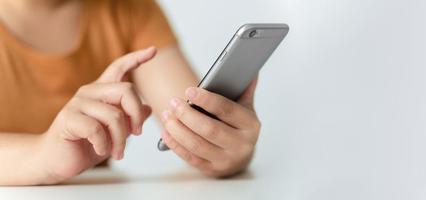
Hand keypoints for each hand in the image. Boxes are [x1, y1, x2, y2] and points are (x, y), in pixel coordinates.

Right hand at [37, 47, 155, 183]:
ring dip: (121, 139)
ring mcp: (77, 103)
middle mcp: (90, 92)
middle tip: (137, 134)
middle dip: (136, 115)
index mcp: (102, 92)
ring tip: (118, 152)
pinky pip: (97, 129)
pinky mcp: (68, 118)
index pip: (119, 67)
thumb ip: (129, 118)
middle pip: (126, 90)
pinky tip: (101, 150)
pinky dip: (104, 145)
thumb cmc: (87, 145)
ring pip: (114, 115)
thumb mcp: (115, 132)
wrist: (58, 161)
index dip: (137, 58)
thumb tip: (148, 108)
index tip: (153, 50)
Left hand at [161, 78, 260, 176]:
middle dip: (188, 115)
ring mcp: (226, 160)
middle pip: (210, 129)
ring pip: (197, 145)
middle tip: (173, 102)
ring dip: (178, 129)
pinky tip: (166, 131)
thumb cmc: (239, 126)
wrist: (240, 155)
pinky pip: (190, 157)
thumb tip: (250, 70)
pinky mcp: (212, 169)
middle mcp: (241, 145)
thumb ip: (244, 89)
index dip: (207, 100)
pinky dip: (175, 144)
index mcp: (250, 125)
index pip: (227, 110)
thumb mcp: (244, 108)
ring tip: (167, 115)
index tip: (189, 91)